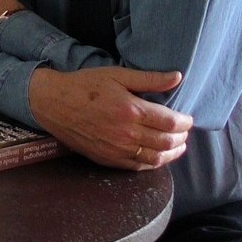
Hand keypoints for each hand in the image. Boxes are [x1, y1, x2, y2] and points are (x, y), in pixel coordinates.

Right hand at [30, 66, 191, 170]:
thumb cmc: (85, 85)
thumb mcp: (117, 75)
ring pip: (155, 158)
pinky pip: (137, 166)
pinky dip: (153, 163)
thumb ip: (149, 79)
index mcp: (131, 110)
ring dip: (171, 153)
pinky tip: (158, 156)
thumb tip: (177, 78)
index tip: (188, 119)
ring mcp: (117, 149)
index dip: (184, 122)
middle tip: (185, 132)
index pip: (169, 122)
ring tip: (178, 146)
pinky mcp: (107, 159)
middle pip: (166, 141)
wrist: (54, 103)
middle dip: (181, 138)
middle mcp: (126, 133)